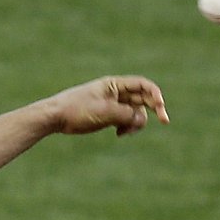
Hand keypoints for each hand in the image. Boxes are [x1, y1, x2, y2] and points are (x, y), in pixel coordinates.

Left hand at [44, 76, 168, 136]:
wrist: (55, 117)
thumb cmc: (76, 109)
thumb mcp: (104, 112)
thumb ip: (126, 114)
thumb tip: (142, 120)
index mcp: (114, 84)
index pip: (143, 85)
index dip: (155, 94)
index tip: (161, 107)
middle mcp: (115, 93)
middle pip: (143, 98)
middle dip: (154, 109)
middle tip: (165, 121)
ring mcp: (112, 105)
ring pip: (135, 112)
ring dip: (136, 122)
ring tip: (125, 132)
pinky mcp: (107, 116)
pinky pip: (125, 121)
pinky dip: (127, 127)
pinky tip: (119, 134)